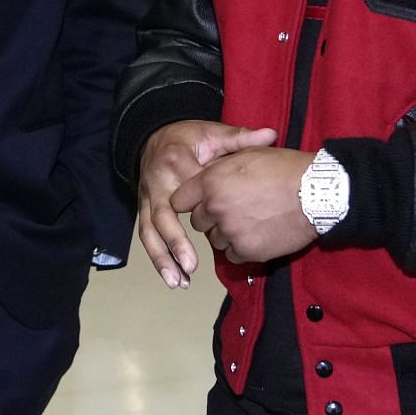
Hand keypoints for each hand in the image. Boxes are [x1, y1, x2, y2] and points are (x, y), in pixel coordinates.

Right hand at [136, 121, 278, 288]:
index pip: (190, 188)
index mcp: (176, 161)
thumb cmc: (188, 138)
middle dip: (175, 242)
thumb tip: (270, 135)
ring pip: (149, 231)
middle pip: (162, 215)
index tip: (217, 226)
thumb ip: (240, 138)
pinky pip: (147, 236)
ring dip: (162, 258)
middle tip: (191, 265)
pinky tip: (173, 277)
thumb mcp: (212, 133)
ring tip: (178, 281)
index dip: (204, 207)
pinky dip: (158, 258)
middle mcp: (156, 182)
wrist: (153, 136)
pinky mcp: (144, 209)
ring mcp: (147, 198)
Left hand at [170, 147, 317, 265]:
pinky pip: (232, 254)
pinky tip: (258, 234)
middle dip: (211, 217)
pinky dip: (241, 247)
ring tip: (249, 221)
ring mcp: (230, 231)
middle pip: (198, 222)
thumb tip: (210, 172)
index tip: (199, 203)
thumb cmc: (284, 169)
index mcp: (210, 181)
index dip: (189, 201)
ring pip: (215, 240)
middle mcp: (215, 207)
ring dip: (226, 233)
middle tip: (233, 209)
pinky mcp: (247, 250)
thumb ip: (222, 166)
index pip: (180, 199)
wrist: (315, 193)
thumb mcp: (248, 154)